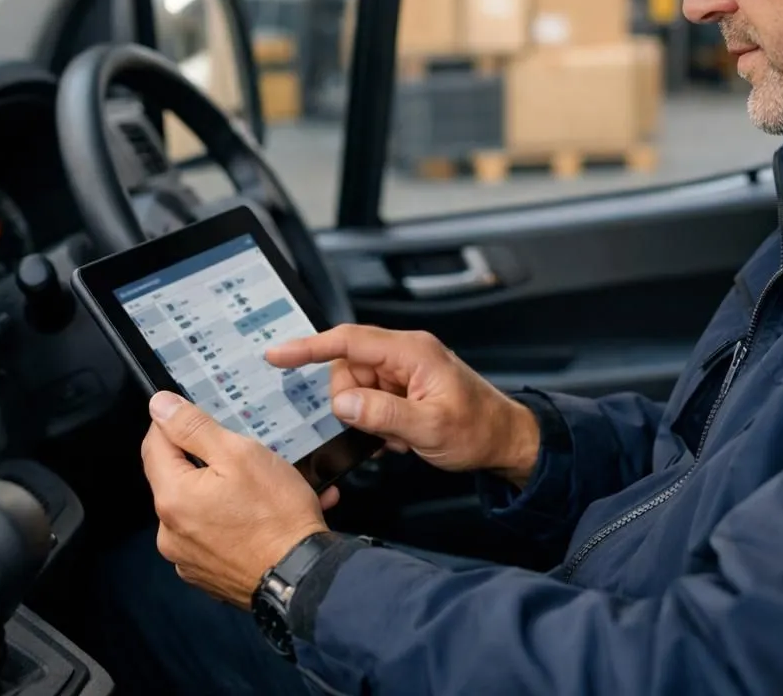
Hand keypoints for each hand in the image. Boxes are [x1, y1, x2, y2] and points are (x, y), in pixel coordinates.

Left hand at [140, 391, 336, 608]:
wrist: (303, 579)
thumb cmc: (276, 515)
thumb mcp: (238, 454)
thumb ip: (193, 427)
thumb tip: (159, 406)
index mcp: (171, 498)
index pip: (154, 444)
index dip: (175, 423)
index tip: (201, 419)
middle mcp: (169, 532)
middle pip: (179, 478)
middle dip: (211, 462)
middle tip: (251, 459)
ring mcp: (188, 558)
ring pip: (201, 507)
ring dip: (229, 494)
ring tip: (274, 490)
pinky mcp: (208, 575)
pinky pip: (216, 535)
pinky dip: (238, 522)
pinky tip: (271, 517)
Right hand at [267, 325, 540, 487]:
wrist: (505, 441)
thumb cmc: (479, 430)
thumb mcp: (430, 428)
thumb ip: (383, 414)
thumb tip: (343, 403)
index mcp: (412, 352)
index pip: (348, 342)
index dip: (308, 347)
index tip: (277, 355)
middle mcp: (406, 354)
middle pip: (347, 369)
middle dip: (354, 403)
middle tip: (384, 429)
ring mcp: (404, 370)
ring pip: (356, 388)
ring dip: (370, 416)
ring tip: (400, 434)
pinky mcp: (404, 387)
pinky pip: (371, 399)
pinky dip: (378, 421)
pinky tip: (402, 435)